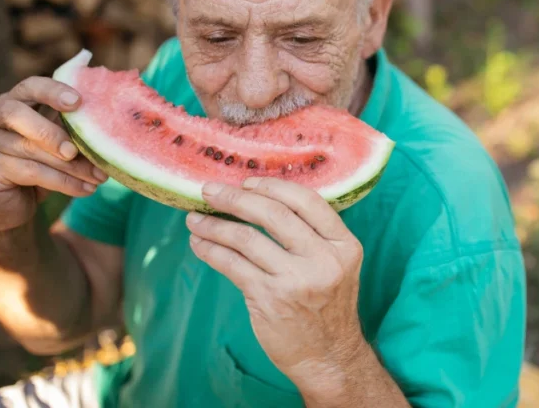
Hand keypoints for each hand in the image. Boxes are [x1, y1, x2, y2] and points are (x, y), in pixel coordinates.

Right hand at [0, 77, 107, 231]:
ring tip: (99, 177)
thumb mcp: (54, 144)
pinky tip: (86, 189)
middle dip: (51, 132)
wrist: (9, 208)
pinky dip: (64, 182)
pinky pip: (31, 172)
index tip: (78, 101)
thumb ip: (69, 128)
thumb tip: (108, 122)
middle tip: (76, 151)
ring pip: (31, 150)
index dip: (52, 91)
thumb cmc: (37, 167)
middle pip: (17, 114)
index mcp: (8, 101)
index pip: (29, 86)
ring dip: (71, 166)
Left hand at [185, 178, 365, 391]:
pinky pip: (232, 265)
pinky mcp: (269, 298)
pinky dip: (211, 250)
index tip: (246, 182)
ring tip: (195, 220)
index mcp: (344, 245)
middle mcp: (323, 259)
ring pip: (246, 238)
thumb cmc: (327, 306)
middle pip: (273, 214)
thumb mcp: (338, 265)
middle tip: (209, 191)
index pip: (307, 201)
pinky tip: (200, 244)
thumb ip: (314, 235)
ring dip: (214, 225)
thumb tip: (263, 199)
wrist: (328, 355)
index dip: (272, 186)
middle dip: (235, 198)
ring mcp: (296, 280)